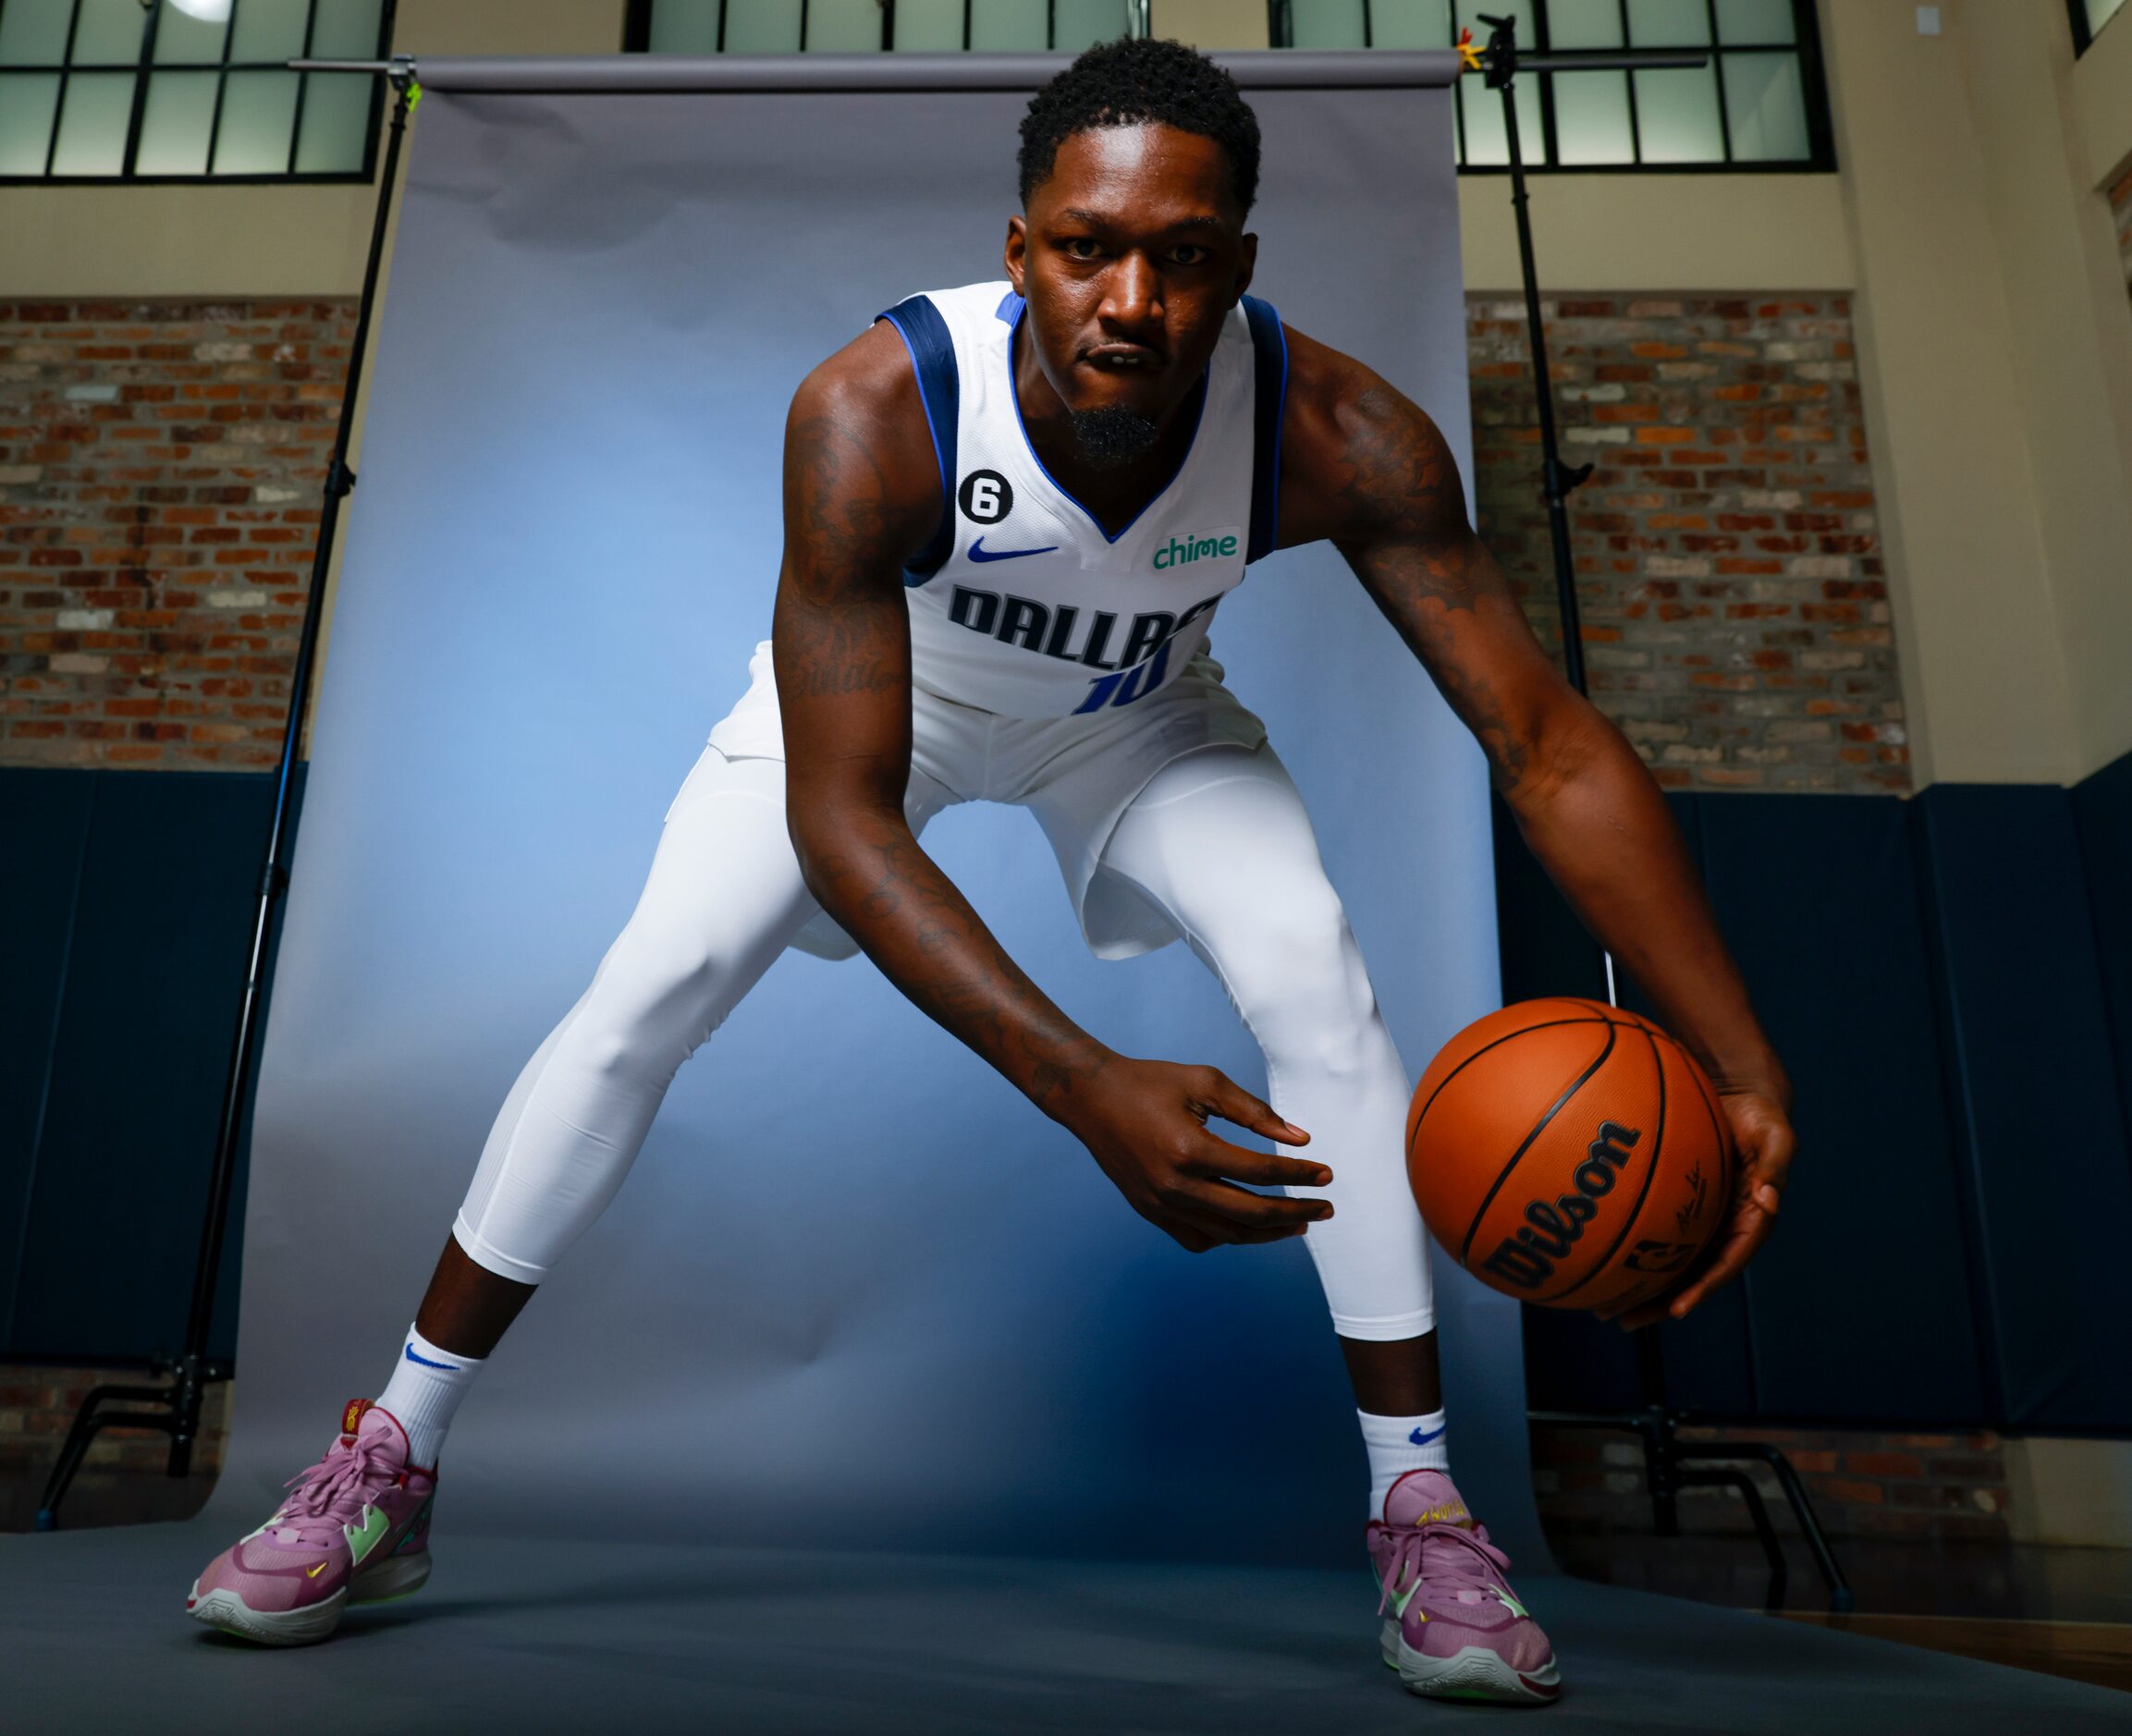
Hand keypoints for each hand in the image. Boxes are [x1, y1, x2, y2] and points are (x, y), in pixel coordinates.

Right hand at [1059, 1056, 1332, 1251]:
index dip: (1299, 1175)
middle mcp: (1175, 1186)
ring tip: (1298, 1223)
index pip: (1260, 1172)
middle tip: (1325, 1208)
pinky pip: (1199, 1239)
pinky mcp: (1151, 1212)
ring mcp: (1160, 1205)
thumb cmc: (1149, 1083)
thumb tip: (1300, 1139)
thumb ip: (1255, 1111)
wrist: (1091, 1098)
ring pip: (1228, 1234)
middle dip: (1296, 1212)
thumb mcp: (1205, 1082)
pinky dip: (1229, 1236)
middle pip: (1251, 1213)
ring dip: (1268, 1232)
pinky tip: (1250, 1225)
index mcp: (1190, 1150)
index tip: (1326, 1174)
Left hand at [1599, 1081, 1794, 1329]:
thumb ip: (1775, 1165)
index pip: (1727, 1264)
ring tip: (1602, 1310)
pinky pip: (1654, 1237)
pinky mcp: (1681, 1209)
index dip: (1703, 1288)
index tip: (1676, 1309)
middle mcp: (1725, 1230)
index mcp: (1752, 1221)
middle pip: (1691, 1277)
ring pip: (1670, 1266)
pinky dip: (1630, 1253)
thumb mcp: (1776, 1135)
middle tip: (1622, 1321)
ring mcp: (1702, 1222)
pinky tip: (1597, 1262)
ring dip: (1639, 1290)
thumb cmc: (1761, 1117)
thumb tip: (1770, 1199)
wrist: (1741, 1098)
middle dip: (1658, 1304)